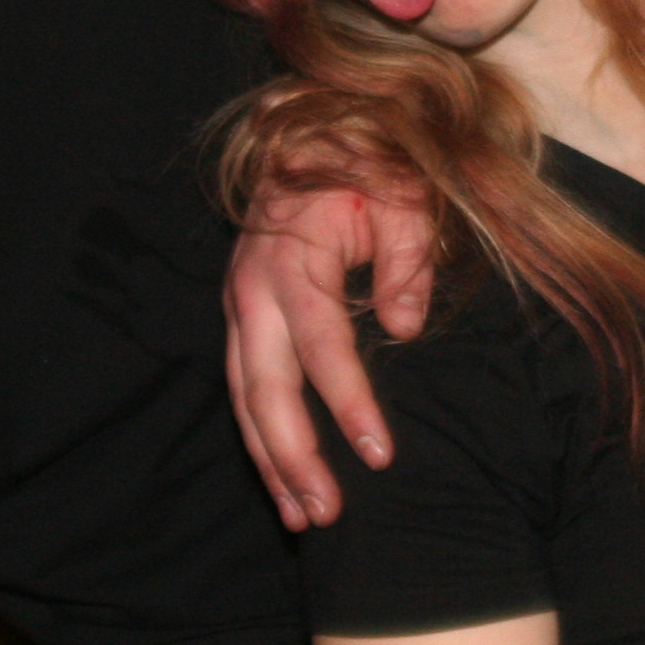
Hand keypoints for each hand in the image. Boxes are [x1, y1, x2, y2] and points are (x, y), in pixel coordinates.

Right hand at [224, 179, 438, 528]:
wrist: (315, 126)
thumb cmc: (367, 158)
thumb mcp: (402, 194)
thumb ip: (405, 259)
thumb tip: (403, 329)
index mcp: (290, 259)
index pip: (320, 347)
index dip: (348, 403)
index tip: (379, 454)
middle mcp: (251, 289)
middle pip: (266, 389)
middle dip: (296, 457)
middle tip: (329, 513)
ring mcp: (240, 304)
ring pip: (245, 398)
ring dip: (272, 462)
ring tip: (304, 519)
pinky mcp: (244, 315)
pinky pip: (245, 386)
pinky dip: (261, 436)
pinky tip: (284, 480)